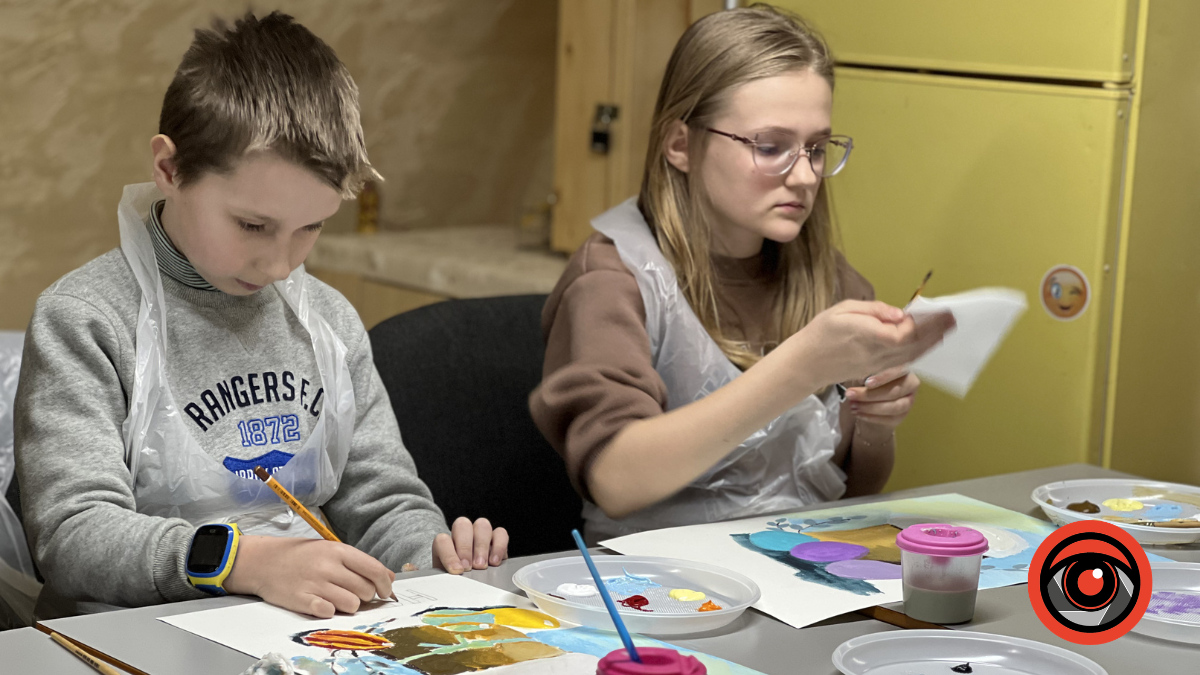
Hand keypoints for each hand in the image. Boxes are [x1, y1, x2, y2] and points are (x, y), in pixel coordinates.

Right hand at [224, 535, 394, 618]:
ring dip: (349, 605)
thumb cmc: (301, 556)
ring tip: (337, 598)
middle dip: (365, 595)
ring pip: (352, 604)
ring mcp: (315, 584)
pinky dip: (329, 611)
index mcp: (339, 551)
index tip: (385, 592)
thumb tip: (388, 577)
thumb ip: (360, 563)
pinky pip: (329, 613)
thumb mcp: (332, 550)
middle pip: (365, 590)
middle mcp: (329, 567)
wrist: (263, 561)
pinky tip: (322, 603)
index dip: (385, 584)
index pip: (374, 570)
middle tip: (352, 592)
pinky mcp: (302, 600)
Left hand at [432, 517, 508, 573]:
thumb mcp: (439, 578)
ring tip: (483, 566)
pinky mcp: (497, 539)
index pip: (443, 540)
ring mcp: (480, 534)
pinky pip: (500, 533)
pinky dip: (499, 545)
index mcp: (444, 544)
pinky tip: (496, 562)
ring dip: (482, 545)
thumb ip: (426, 574)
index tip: (457, 570)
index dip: (449, 554)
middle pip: (462, 525)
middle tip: (470, 567)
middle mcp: (462, 534)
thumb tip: (412, 568)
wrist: (468, 579)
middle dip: (466, 546)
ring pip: (482, 525)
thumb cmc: (453, 579)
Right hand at [786, 300, 954, 386]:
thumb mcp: (840, 311)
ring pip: (911, 355)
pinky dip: (919, 350)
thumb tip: (899, 314)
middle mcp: (876, 354)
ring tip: (946, 329)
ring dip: (931, 342)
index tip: (937, 310)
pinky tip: (928, 342)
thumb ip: (871, 310)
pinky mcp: (877, 370)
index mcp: (866, 336)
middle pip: (914, 345)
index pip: (904, 333)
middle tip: (953, 318)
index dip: (924, 323)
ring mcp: (877, 365)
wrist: (806, 364)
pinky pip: (903, 360)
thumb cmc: (820, 333)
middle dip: (935, 332)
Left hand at [845, 365, 919, 429]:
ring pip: (894, 407)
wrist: (869, 398)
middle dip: (870, 395)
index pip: (898, 371)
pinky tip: (858, 413)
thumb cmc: (866, 378)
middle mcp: (911, 384)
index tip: (867, 383)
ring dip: (871, 407)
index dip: (883, 377)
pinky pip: (889, 419)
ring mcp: (908, 401)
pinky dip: (871, 417)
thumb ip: (865, 372)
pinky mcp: (902, 416)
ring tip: (853, 405)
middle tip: (850, 394)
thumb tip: (861, 378)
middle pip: (895, 391)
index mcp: (903, 368)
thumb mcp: (864, 372)